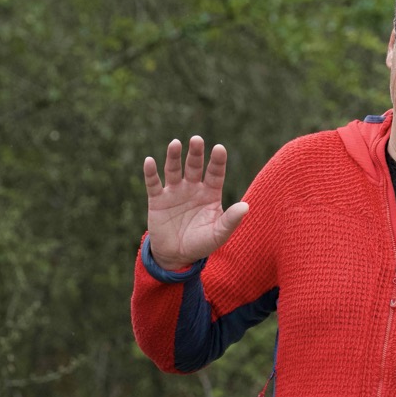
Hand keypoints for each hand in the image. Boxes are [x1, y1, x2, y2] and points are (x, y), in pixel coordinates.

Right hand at [142, 136, 248, 270]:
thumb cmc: (201, 243)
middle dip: (195, 153)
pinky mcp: (157, 200)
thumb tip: (246, 206)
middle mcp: (193, 188)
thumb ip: (231, 220)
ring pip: (174, 170)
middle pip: (194, 166)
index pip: (215, 173)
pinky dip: (151, 173)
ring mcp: (174, 192)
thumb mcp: (219, 234)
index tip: (219, 148)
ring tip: (175, 143)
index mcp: (210, 193)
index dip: (217, 161)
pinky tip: (149, 161)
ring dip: (173, 157)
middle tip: (196, 139)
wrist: (176, 256)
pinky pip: (153, 183)